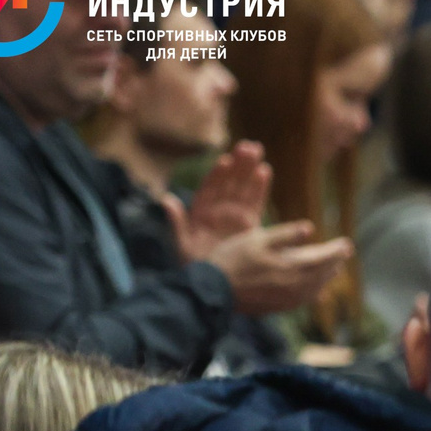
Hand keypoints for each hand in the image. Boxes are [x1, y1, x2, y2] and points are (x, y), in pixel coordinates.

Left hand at [163, 141, 268, 261]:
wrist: (216, 284)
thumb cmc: (197, 267)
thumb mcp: (183, 246)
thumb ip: (177, 223)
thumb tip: (166, 199)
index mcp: (201, 214)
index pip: (209, 189)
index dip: (217, 175)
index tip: (225, 161)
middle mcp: (218, 210)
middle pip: (228, 183)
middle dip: (237, 165)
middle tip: (248, 146)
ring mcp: (234, 216)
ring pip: (241, 188)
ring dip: (248, 169)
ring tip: (256, 150)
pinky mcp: (249, 224)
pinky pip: (255, 202)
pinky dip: (259, 187)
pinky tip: (264, 171)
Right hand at [208, 221, 353, 315]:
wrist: (213, 290)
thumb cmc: (232, 259)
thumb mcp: (256, 239)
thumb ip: (284, 235)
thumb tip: (310, 228)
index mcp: (290, 266)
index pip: (322, 257)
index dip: (335, 250)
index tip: (347, 243)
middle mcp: (295, 286)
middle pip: (322, 273)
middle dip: (335, 262)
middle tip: (345, 253)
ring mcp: (288, 299)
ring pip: (316, 288)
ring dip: (327, 277)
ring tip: (335, 268)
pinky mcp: (280, 307)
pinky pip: (306, 299)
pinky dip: (315, 290)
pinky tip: (316, 288)